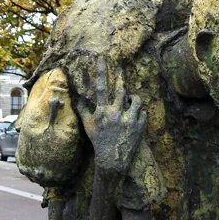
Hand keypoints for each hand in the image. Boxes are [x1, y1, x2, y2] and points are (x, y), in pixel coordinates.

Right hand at [83, 57, 146, 176]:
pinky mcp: (140, 127)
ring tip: (131, 101)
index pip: (101, 88)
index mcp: (102, 112)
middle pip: (121, 90)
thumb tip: (75, 98)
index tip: (102, 59)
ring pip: (136, 100)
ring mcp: (129, 120)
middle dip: (121, 79)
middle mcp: (115, 114)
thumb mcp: (88, 126)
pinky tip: (136, 117)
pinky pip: (143, 113)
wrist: (112, 160)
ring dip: (133, 98)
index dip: (102, 72)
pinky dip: (139, 113)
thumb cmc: (98, 141)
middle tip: (121, 70)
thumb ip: (83, 110)